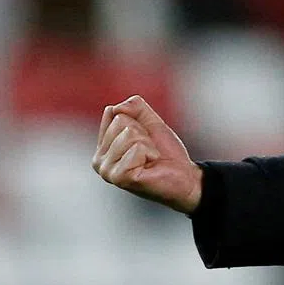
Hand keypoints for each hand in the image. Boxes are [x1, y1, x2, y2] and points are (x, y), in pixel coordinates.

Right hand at [92, 96, 202, 214]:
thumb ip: (134, 107)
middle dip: (143, 133)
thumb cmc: (165, 152)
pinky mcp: (119, 177)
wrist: (184, 175)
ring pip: (129, 134)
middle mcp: (98, 160)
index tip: (145, 138)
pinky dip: (150, 153)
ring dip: (148, 144)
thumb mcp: (150, 122)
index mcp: (102, 146)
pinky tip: (150, 166)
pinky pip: (137, 148)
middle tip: (150, 151)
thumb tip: (113, 108)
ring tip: (150, 159)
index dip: (138, 122)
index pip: (114, 113)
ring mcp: (107, 171)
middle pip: (121, 121)